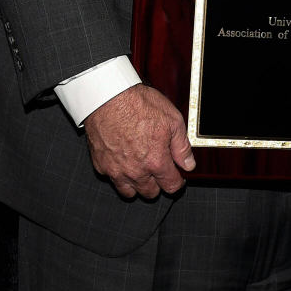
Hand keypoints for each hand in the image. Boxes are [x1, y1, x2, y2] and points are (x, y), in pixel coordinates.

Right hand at [84, 83, 195, 198]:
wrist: (108, 97)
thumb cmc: (139, 105)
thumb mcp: (172, 120)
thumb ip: (182, 147)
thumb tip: (188, 164)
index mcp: (156, 162)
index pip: (171, 187)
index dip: (177, 183)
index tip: (177, 177)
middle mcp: (136, 172)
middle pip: (150, 193)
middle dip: (158, 185)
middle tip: (159, 170)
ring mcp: (116, 170)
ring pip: (129, 192)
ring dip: (137, 185)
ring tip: (142, 170)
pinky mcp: (101, 165)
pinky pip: (113, 179)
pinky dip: (119, 174)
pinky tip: (124, 160)